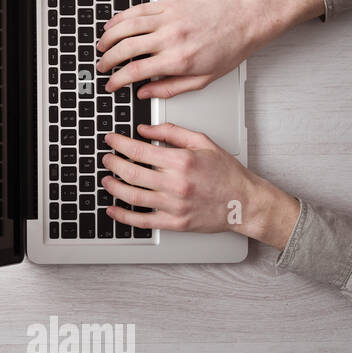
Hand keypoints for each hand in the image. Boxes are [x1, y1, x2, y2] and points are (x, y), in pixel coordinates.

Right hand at [96, 0, 255, 97]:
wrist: (246, 20)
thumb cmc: (229, 48)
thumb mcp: (203, 79)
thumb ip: (170, 88)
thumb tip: (145, 93)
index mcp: (178, 60)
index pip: (136, 71)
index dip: (117, 80)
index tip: (111, 84)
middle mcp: (171, 38)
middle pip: (125, 48)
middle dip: (107, 59)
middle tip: (103, 66)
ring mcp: (169, 18)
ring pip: (127, 26)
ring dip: (109, 37)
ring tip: (102, 45)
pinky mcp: (170, 4)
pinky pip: (138, 9)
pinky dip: (121, 17)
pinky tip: (113, 24)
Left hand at [100, 122, 299, 248]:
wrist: (245, 203)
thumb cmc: (227, 174)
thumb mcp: (203, 143)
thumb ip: (172, 132)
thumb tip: (145, 128)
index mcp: (182, 162)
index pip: (139, 151)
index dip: (119, 144)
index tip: (110, 140)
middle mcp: (176, 184)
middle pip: (131, 173)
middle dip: (112, 163)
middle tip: (106, 158)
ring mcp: (174, 206)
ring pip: (132, 197)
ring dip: (113, 187)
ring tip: (106, 179)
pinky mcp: (175, 223)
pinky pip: (143, 221)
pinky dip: (124, 217)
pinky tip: (113, 209)